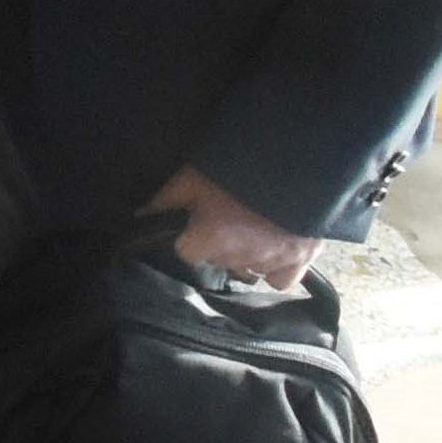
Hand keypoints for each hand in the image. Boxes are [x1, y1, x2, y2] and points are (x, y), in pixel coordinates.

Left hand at [152, 167, 320, 287]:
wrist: (295, 163)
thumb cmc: (235, 167)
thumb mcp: (191, 177)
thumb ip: (164, 200)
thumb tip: (140, 216)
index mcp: (211, 240)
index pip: (187, 252)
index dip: (191, 235)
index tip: (198, 220)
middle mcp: (240, 258)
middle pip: (217, 260)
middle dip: (217, 244)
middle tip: (226, 217)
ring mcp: (272, 262)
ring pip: (247, 270)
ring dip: (244, 255)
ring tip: (250, 227)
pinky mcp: (301, 260)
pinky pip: (280, 280)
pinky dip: (275, 271)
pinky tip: (271, 251)